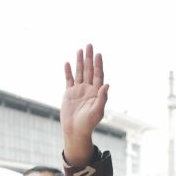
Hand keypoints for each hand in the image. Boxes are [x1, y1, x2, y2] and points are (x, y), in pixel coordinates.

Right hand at [61, 44, 108, 165]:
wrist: (75, 131)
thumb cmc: (89, 123)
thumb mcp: (98, 111)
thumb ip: (102, 97)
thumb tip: (107, 84)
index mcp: (96, 92)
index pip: (98, 75)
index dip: (98, 64)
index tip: (98, 54)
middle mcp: (88, 89)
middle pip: (89, 70)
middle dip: (89, 58)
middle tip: (89, 45)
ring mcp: (78, 90)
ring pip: (79, 72)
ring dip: (79, 61)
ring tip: (79, 49)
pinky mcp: (69, 94)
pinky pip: (68, 80)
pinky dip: (68, 72)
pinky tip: (67, 63)